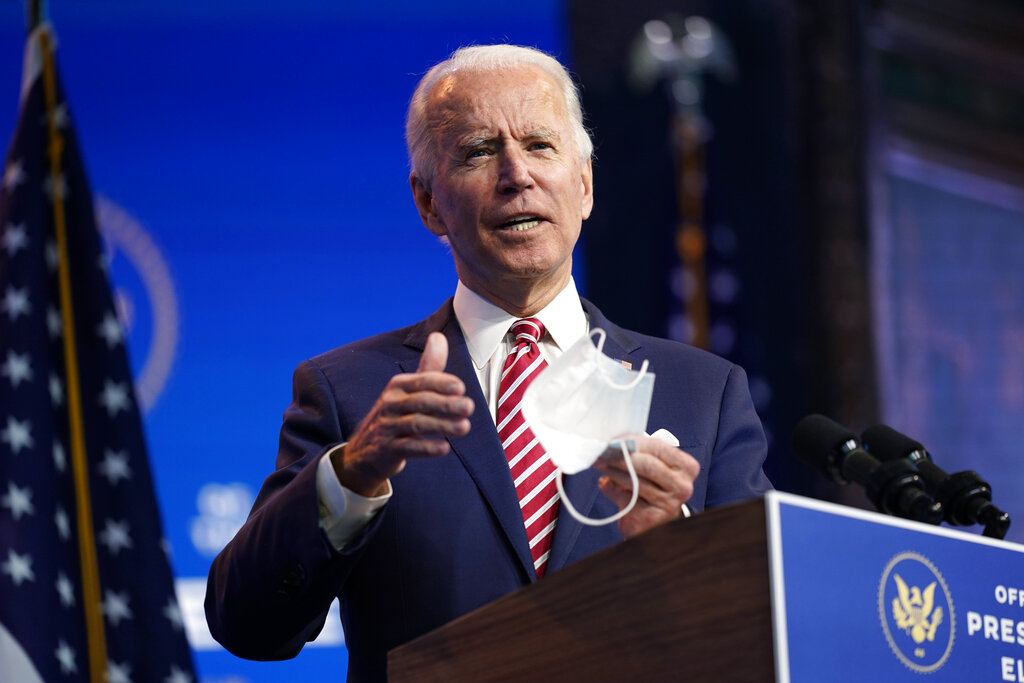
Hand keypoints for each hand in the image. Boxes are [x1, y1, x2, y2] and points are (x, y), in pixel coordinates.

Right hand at [333, 332, 473, 496]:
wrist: (365, 450)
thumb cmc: (396, 414)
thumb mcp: (409, 389)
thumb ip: (428, 367)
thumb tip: (439, 336)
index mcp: (398, 386)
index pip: (422, 380)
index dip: (441, 383)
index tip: (461, 388)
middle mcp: (390, 403)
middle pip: (421, 401)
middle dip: (446, 404)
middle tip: (469, 407)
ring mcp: (387, 427)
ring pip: (416, 424)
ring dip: (442, 425)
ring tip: (464, 427)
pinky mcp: (387, 449)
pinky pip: (408, 447)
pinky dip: (427, 447)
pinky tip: (444, 448)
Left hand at [593, 434, 699, 538]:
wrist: (654, 521)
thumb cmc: (652, 487)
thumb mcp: (651, 467)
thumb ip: (637, 454)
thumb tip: (613, 444)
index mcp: (687, 468)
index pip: (658, 447)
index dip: (632, 442)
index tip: (614, 440)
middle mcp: (683, 486)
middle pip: (647, 465)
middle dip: (621, 456)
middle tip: (604, 451)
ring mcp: (669, 504)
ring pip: (635, 481)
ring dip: (613, 470)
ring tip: (600, 463)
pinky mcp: (652, 519)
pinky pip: (627, 498)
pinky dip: (612, 489)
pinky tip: (606, 483)